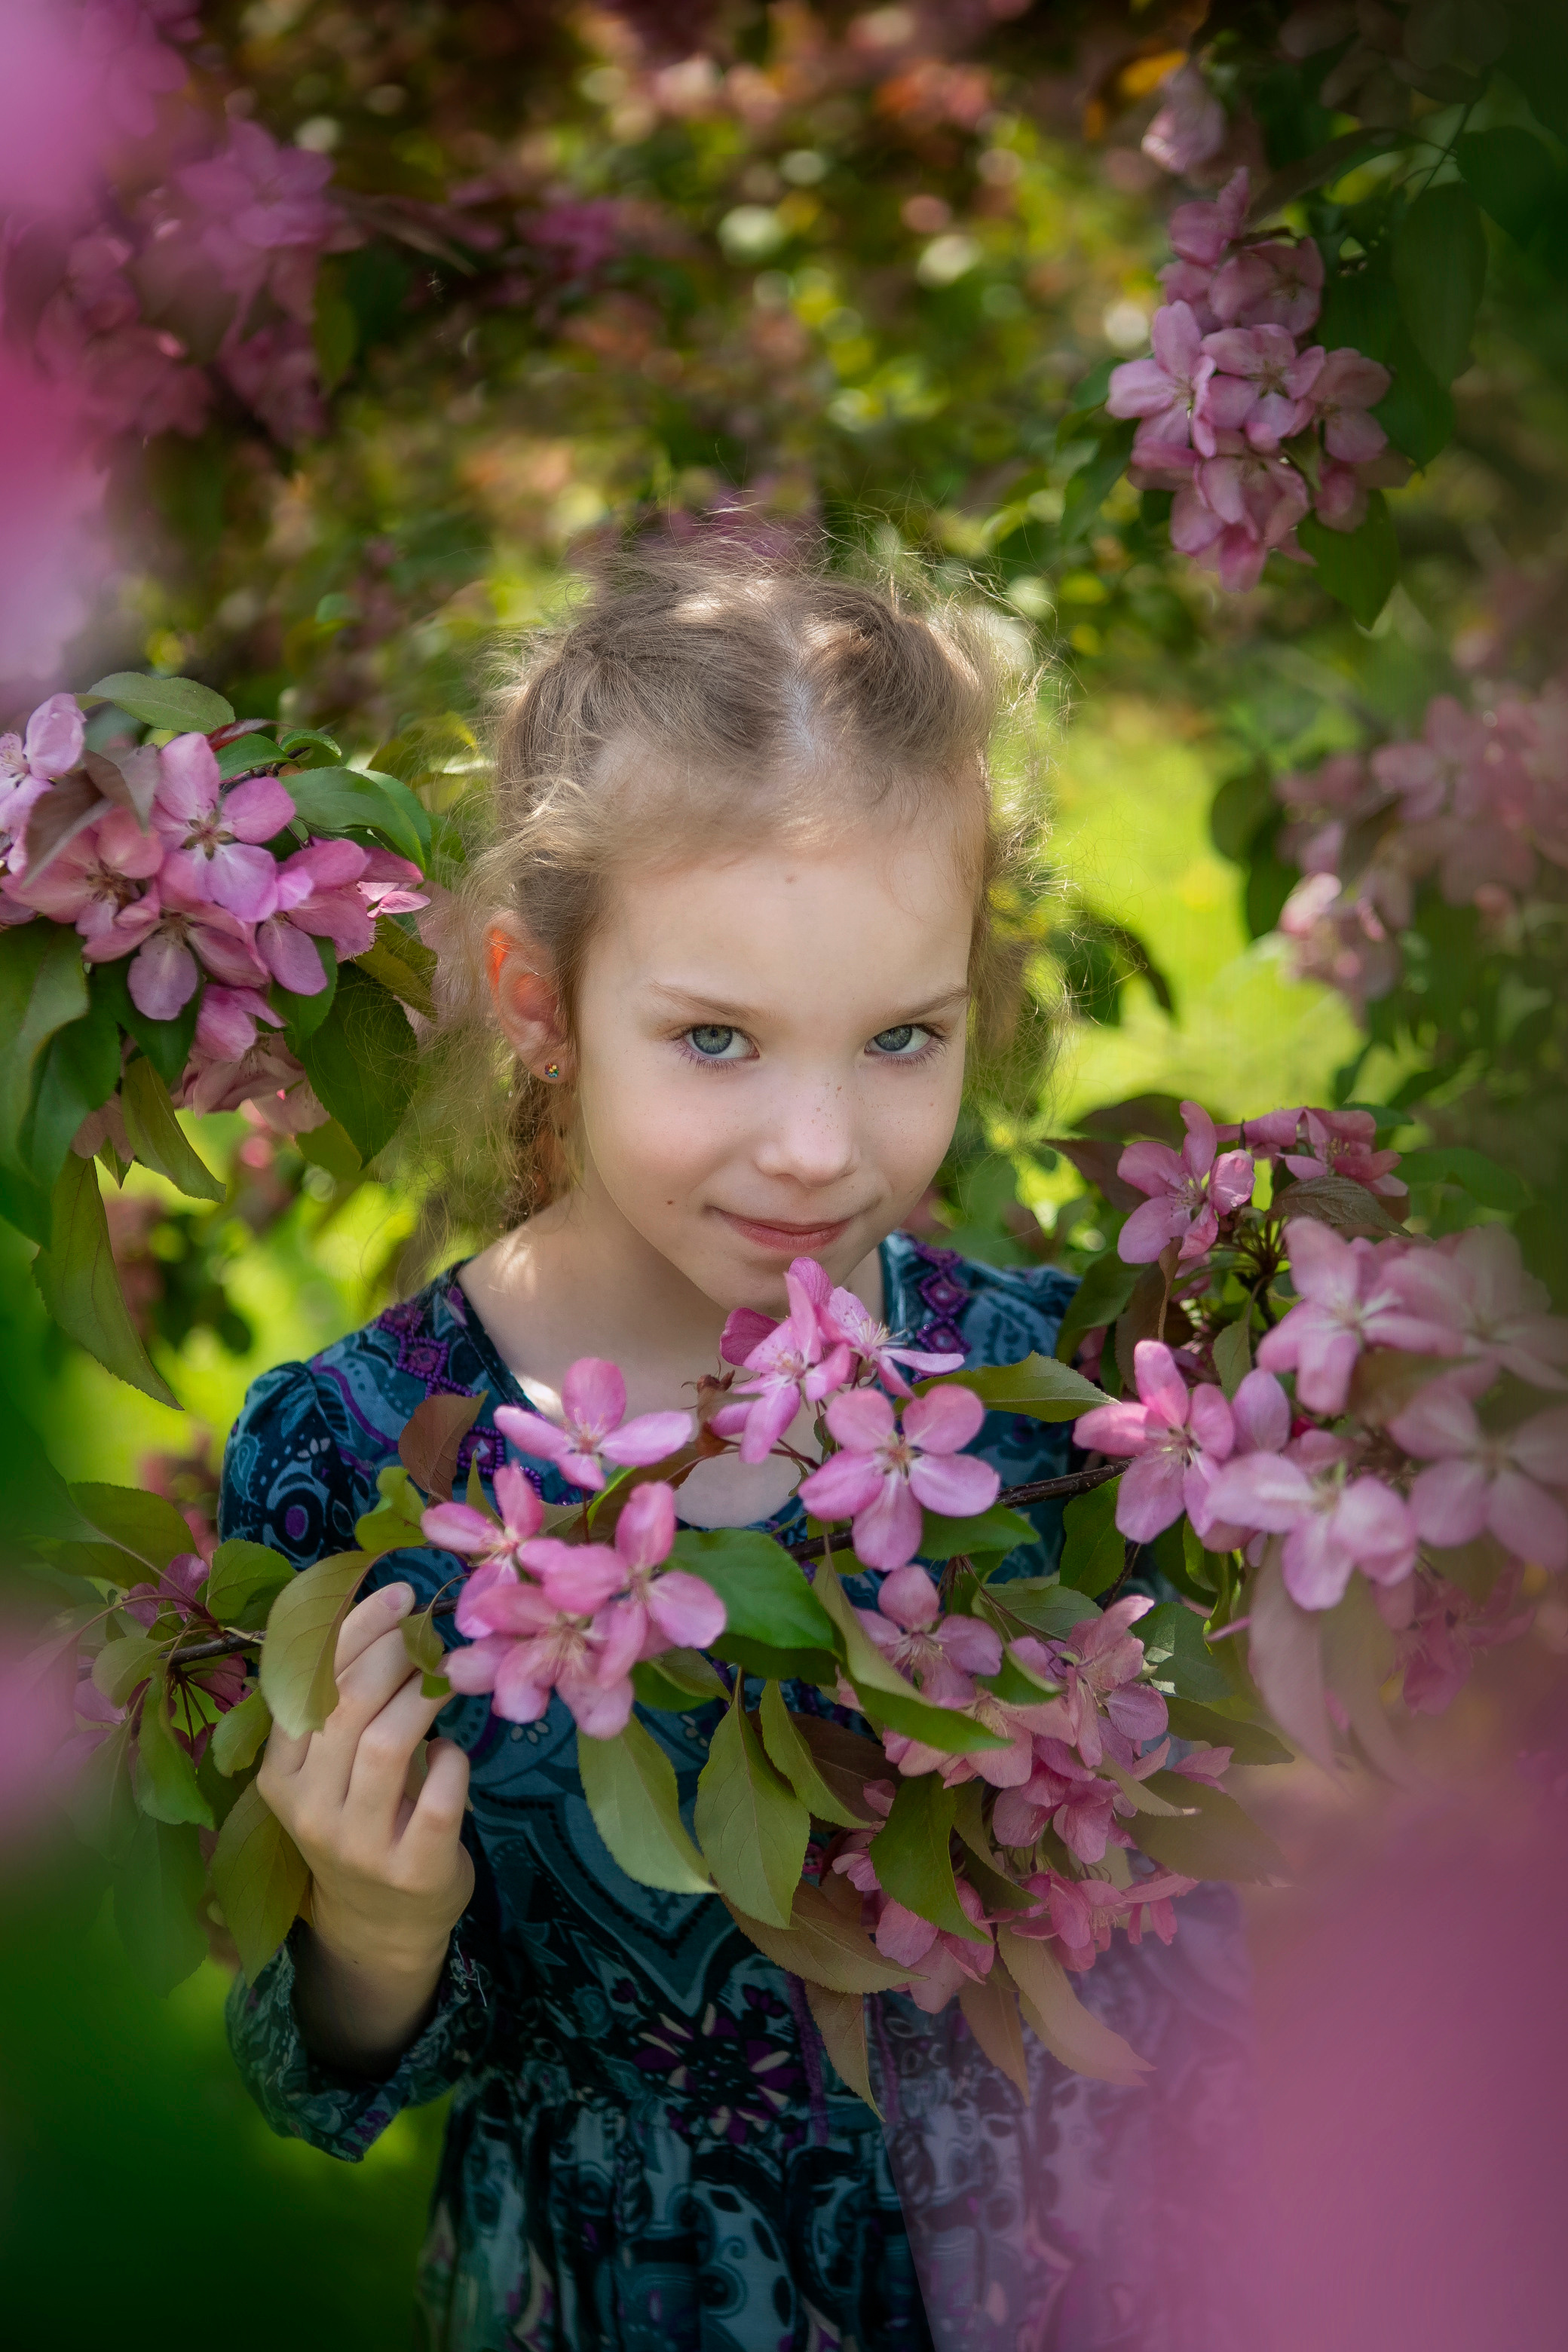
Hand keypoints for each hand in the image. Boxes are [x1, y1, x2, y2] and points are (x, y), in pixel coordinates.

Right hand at [258, 1581, 472, 2069]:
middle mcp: (307, 1810)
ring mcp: (357, 1844)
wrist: (380, 1924)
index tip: (396, 1592)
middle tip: (428, 1627)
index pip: (305, 1687)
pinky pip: (439, 1794)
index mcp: (278, 1775)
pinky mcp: (412, 1869)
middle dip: (392, 1652)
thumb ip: (344, 1704)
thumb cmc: (360, 1819)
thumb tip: (390, 1609)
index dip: (351, 1630)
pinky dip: (454, 1758)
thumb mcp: (332, 1768)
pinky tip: (455, 1749)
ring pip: (386, 1745)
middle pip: (345, 1708)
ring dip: (424, 1695)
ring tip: (447, 1674)